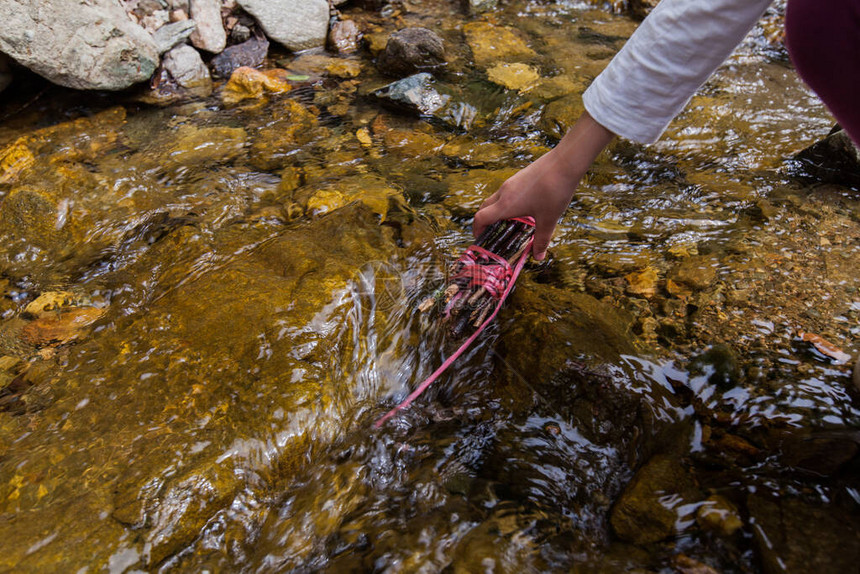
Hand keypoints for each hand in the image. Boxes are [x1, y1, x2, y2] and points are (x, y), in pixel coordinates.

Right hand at [473, 111, 614, 260]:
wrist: (565, 163)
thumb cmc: (555, 191)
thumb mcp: (549, 219)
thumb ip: (542, 239)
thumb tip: (538, 257)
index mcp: (506, 205)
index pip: (480, 218)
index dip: (477, 230)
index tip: (480, 240)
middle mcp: (504, 192)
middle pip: (484, 208)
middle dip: (483, 222)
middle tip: (491, 234)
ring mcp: (511, 182)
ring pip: (495, 199)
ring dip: (495, 211)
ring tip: (507, 223)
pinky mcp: (519, 177)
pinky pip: (505, 192)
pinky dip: (505, 202)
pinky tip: (522, 208)